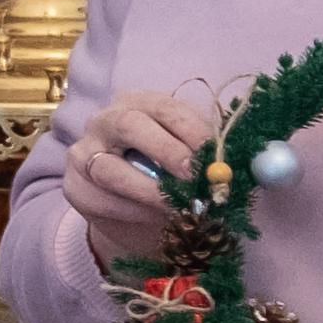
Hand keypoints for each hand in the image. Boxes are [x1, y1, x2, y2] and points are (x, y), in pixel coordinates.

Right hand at [50, 88, 211, 257]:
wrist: (140, 217)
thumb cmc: (172, 179)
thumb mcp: (193, 161)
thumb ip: (210, 157)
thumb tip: (248, 164)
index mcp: (139, 104)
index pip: (165, 108)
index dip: (192, 129)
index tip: (216, 155)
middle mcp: (105, 121)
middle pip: (129, 125)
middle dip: (166, 150)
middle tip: (194, 176)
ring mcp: (83, 153)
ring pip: (110, 168)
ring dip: (150, 190)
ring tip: (181, 206)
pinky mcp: (74, 188)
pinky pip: (102, 200)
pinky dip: (133, 212)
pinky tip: (154, 217)